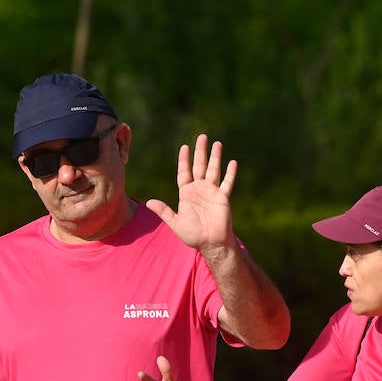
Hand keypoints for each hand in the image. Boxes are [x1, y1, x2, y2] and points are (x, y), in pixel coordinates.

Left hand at [144, 134, 236, 253]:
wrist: (210, 244)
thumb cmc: (193, 235)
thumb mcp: (175, 223)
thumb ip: (164, 211)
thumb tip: (148, 202)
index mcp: (187, 193)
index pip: (184, 172)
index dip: (184, 160)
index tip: (184, 147)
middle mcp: (199, 190)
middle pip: (199, 166)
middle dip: (200, 152)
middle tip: (202, 137)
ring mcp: (212, 193)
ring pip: (214, 170)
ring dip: (215, 157)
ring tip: (217, 143)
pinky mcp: (223, 199)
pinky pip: (227, 184)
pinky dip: (230, 174)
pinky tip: (232, 162)